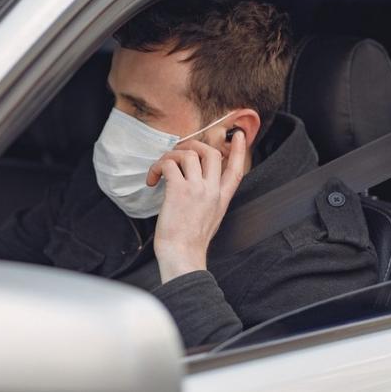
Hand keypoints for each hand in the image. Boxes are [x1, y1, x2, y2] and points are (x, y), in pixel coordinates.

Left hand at [146, 131, 247, 282]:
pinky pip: (168, 164)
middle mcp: (212, 191)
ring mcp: (197, 189)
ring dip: (170, 156)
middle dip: (193, 145)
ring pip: (188, 153)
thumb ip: (208, 200)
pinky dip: (157, 167)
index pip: (236, 170)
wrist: (183, 256)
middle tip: (178, 152)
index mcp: (222, 199)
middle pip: (211, 153)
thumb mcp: (210, 219)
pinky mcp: (179, 190)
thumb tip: (193, 184)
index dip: (238, 150)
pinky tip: (152, 179)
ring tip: (160, 170)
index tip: (237, 135)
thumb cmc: (190, 243)